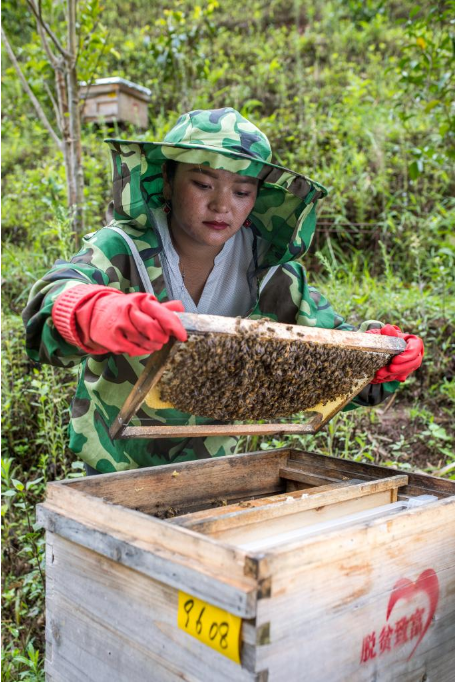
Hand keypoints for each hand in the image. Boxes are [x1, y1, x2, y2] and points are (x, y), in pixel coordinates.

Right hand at [52, 285, 186, 355]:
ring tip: (150, 341)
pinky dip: (142, 351)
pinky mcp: (115, 340)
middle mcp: (130, 311)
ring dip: (153, 346)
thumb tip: (181, 308)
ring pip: (147, 343)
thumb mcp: (142, 303)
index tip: (183, 336)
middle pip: (155, 331)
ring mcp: (121, 326)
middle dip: (162, 338)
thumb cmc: (124, 309)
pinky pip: (136, 351)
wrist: (94, 314)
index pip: (162, 314)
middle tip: (163, 339)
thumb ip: (162, 308)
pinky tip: (139, 345)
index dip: (175, 326)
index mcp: (141, 300)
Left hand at [365, 324, 423, 382]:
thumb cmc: (386, 337)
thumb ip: (388, 333)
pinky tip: (380, 377)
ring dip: (393, 374)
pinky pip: (400, 376)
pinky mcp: (404, 371)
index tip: (394, 360)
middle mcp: (415, 354)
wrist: (381, 345)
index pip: (416, 349)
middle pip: (413, 363)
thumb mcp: (386, 333)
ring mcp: (410, 363)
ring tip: (380, 374)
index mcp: (414, 342)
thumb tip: (387, 328)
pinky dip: (390, 377)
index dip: (407, 356)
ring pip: (406, 371)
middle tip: (389, 369)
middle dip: (401, 368)